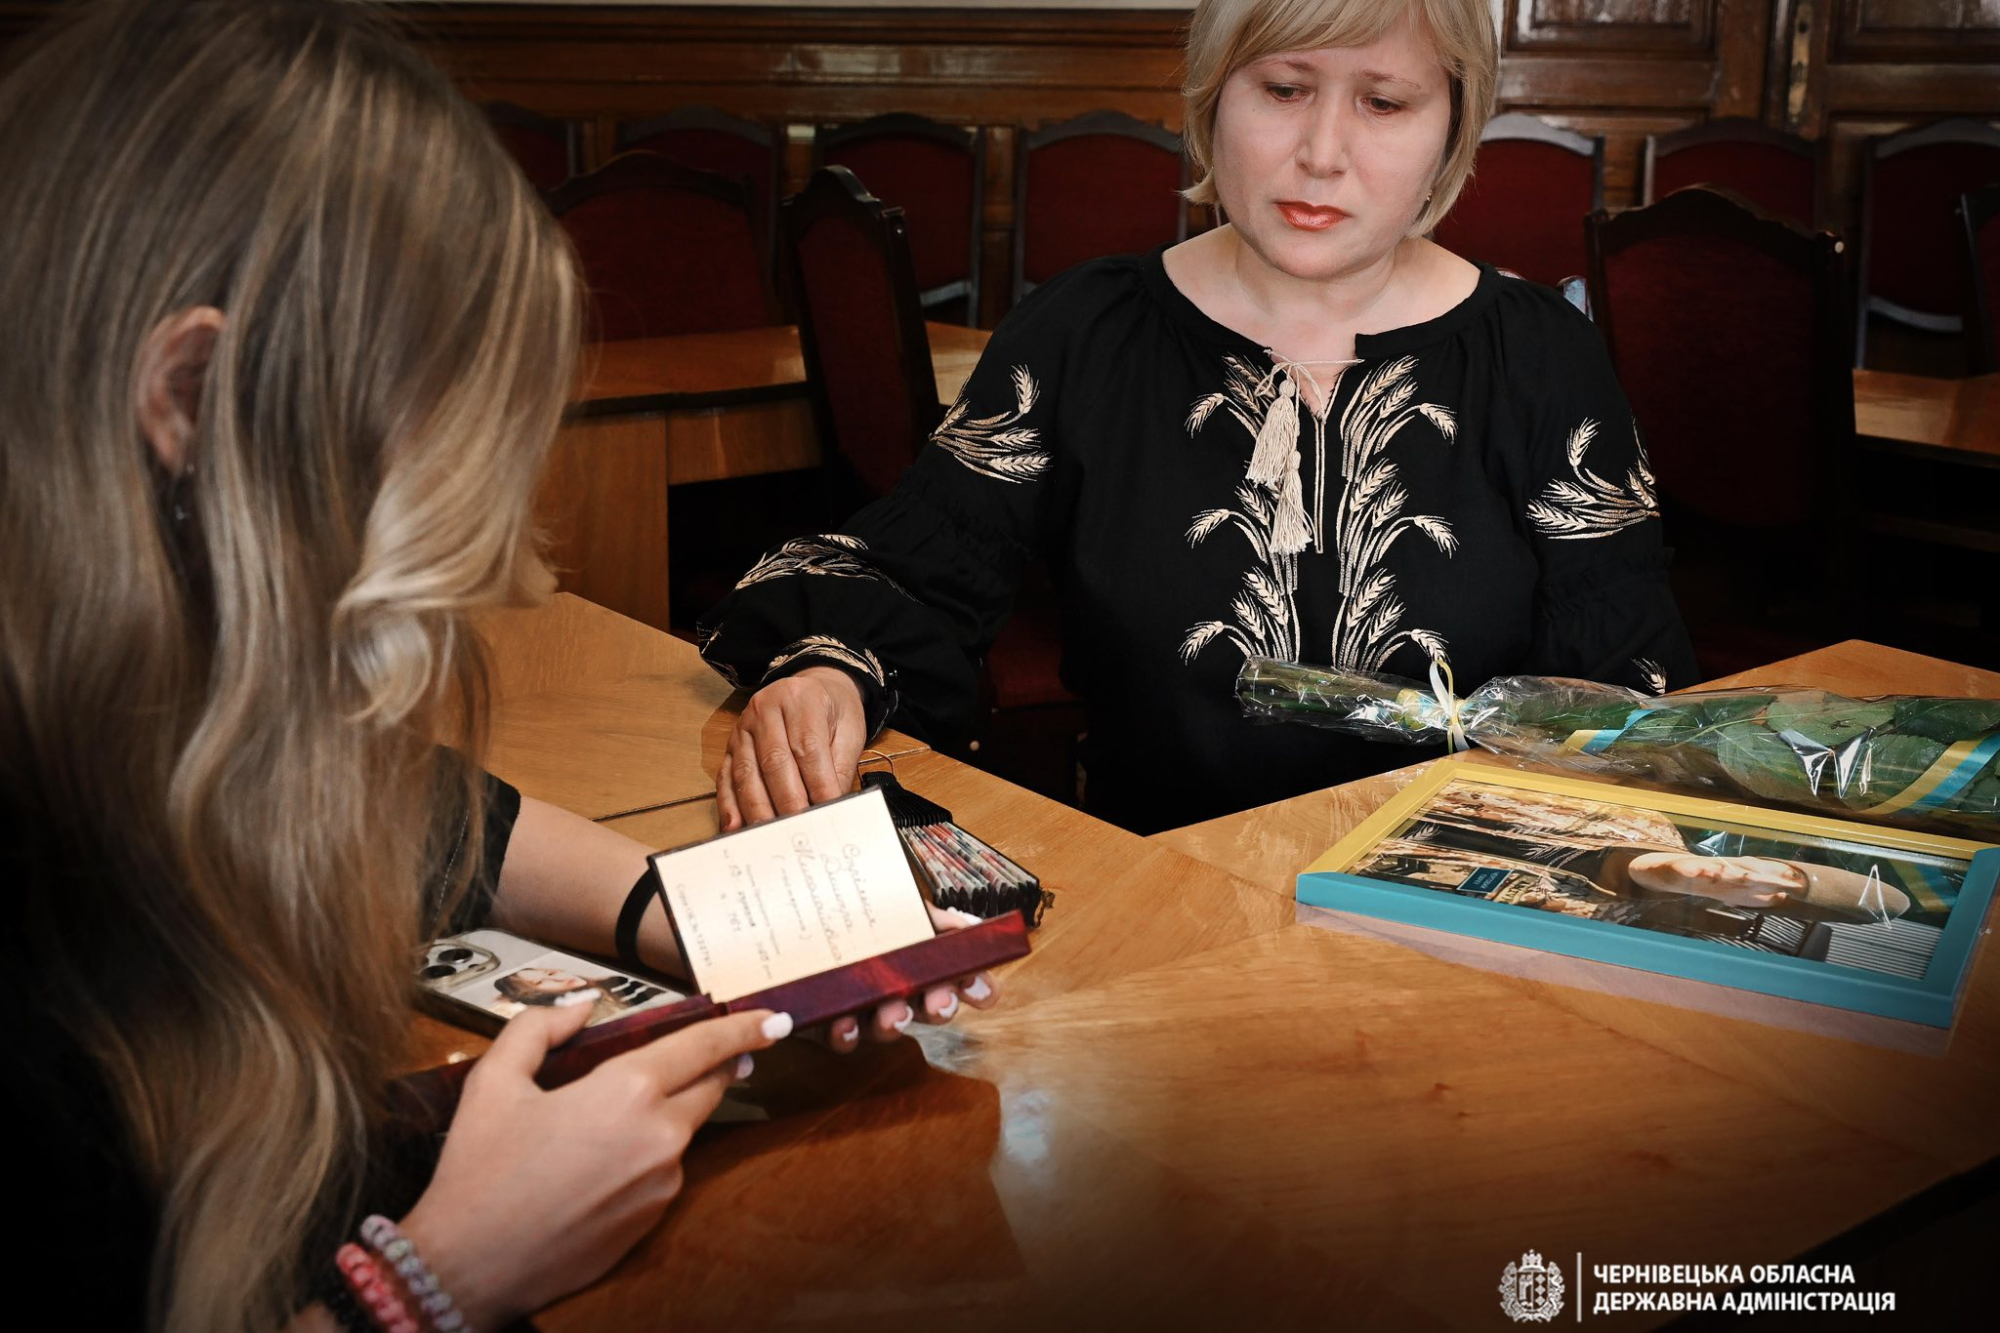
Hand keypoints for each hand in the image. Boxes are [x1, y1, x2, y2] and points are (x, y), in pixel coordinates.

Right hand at [401, 1000, 790, 1328]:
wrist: (467, 1267)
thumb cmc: (479, 1172)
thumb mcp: (494, 1082)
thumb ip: (541, 1029)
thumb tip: (582, 1008)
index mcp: (626, 1091)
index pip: (704, 1046)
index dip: (743, 1026)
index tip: (773, 1018)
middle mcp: (659, 1136)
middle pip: (711, 1086)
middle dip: (720, 1064)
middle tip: (725, 1049)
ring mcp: (662, 1183)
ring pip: (686, 1129)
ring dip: (672, 1111)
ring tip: (622, 1113)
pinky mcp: (654, 1220)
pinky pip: (666, 1171)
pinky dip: (650, 1154)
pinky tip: (606, 1161)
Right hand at [717, 666, 865, 830]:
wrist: (813, 686)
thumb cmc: (833, 712)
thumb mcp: (849, 730)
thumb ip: (841, 767)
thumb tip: (832, 808)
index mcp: (801, 699)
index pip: (808, 748)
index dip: (817, 785)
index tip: (826, 814)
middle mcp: (766, 709)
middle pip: (774, 762)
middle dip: (787, 803)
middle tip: (799, 832)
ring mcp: (744, 727)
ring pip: (747, 772)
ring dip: (758, 809)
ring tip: (770, 837)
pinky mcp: (730, 745)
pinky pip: (725, 776)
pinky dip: (729, 805)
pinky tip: (735, 827)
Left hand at [820, 904, 1001, 1053]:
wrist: (791, 918)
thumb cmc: (850, 915)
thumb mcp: (897, 908)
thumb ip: (932, 917)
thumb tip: (967, 927)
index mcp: (917, 962)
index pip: (955, 979)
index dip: (974, 988)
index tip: (983, 993)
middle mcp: (895, 990)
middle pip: (928, 1008)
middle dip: (938, 1007)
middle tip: (939, 1003)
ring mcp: (864, 1009)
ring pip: (887, 1027)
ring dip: (893, 1023)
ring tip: (893, 1013)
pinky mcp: (827, 1023)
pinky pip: (841, 1037)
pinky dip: (846, 1033)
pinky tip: (844, 1021)